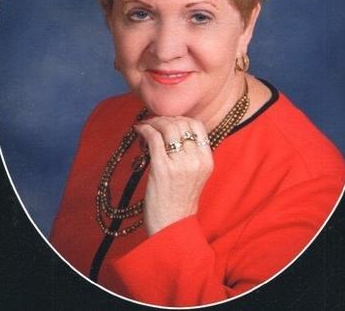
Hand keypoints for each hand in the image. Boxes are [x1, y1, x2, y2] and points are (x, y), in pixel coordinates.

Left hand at [134, 116, 213, 235]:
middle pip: (181, 123)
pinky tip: (138, 130)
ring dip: (153, 122)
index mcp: (207, 160)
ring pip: (167, 127)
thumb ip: (190, 154)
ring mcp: (180, 164)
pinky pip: (153, 138)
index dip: (180, 118)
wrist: (172, 227)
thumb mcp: (195, 175)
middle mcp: (196, 160)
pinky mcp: (162, 168)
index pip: (197, 125)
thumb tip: (172, 130)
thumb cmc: (179, 201)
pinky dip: (144, 129)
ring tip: (145, 126)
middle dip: (164, 118)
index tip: (168, 121)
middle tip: (153, 122)